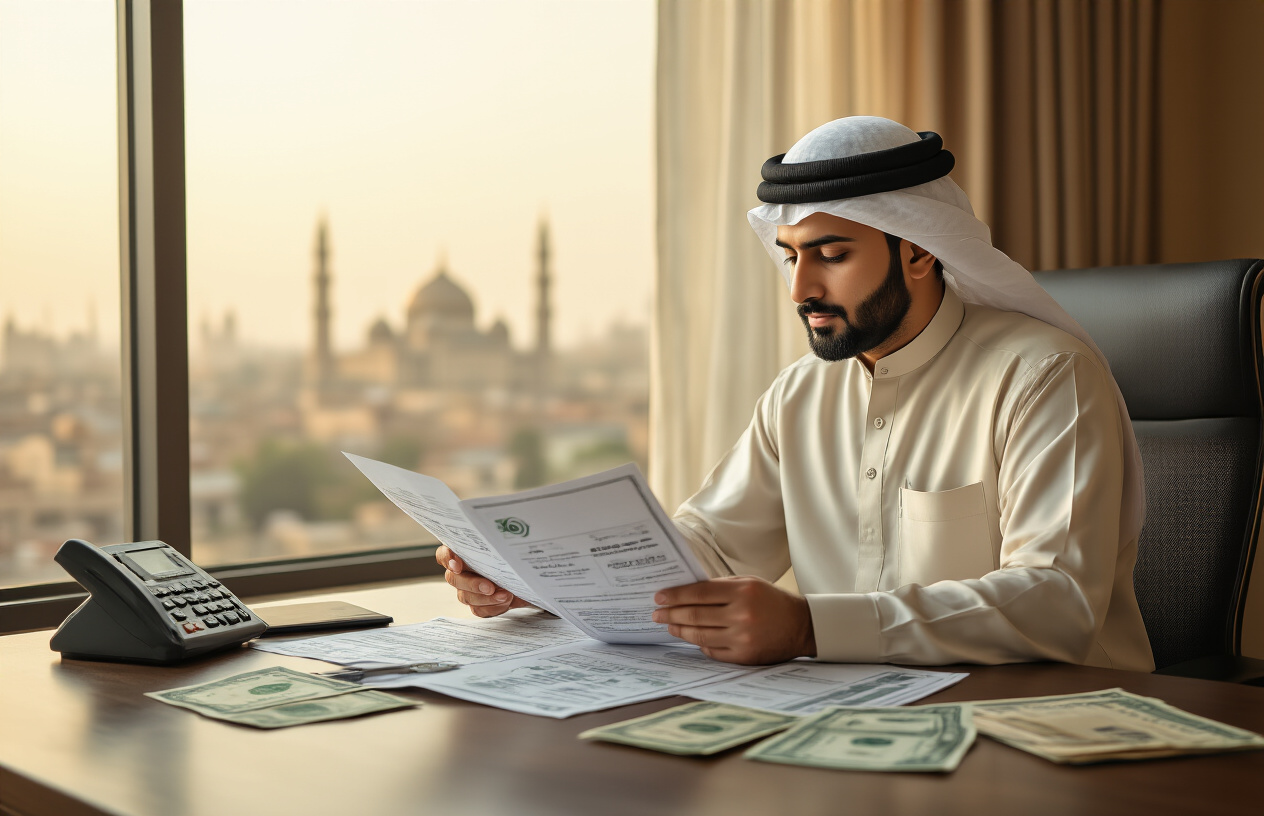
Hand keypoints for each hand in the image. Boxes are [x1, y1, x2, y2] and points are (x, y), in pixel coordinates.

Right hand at [435, 545, 533, 617]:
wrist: (527, 577)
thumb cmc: (515, 557)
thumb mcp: (510, 547)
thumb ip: (500, 543)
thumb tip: (503, 532)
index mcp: (463, 553)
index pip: (444, 554)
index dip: (447, 559)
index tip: (457, 565)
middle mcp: (461, 572)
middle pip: (453, 579)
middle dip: (472, 584)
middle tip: (490, 586)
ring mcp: (467, 590)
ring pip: (465, 597)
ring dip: (485, 598)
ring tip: (505, 595)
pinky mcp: (478, 605)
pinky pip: (478, 610)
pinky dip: (493, 607)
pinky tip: (505, 601)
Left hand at [652, 576, 815, 664]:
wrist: (801, 626)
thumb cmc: (771, 601)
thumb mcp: (749, 583)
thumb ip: (720, 586)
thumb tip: (686, 591)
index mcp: (742, 592)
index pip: (699, 592)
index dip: (676, 595)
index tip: (660, 597)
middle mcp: (741, 615)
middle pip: (695, 615)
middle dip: (671, 613)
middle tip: (656, 613)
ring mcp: (742, 639)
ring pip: (700, 635)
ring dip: (680, 630)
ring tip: (669, 625)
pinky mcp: (743, 657)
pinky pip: (712, 651)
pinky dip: (699, 644)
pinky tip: (691, 637)